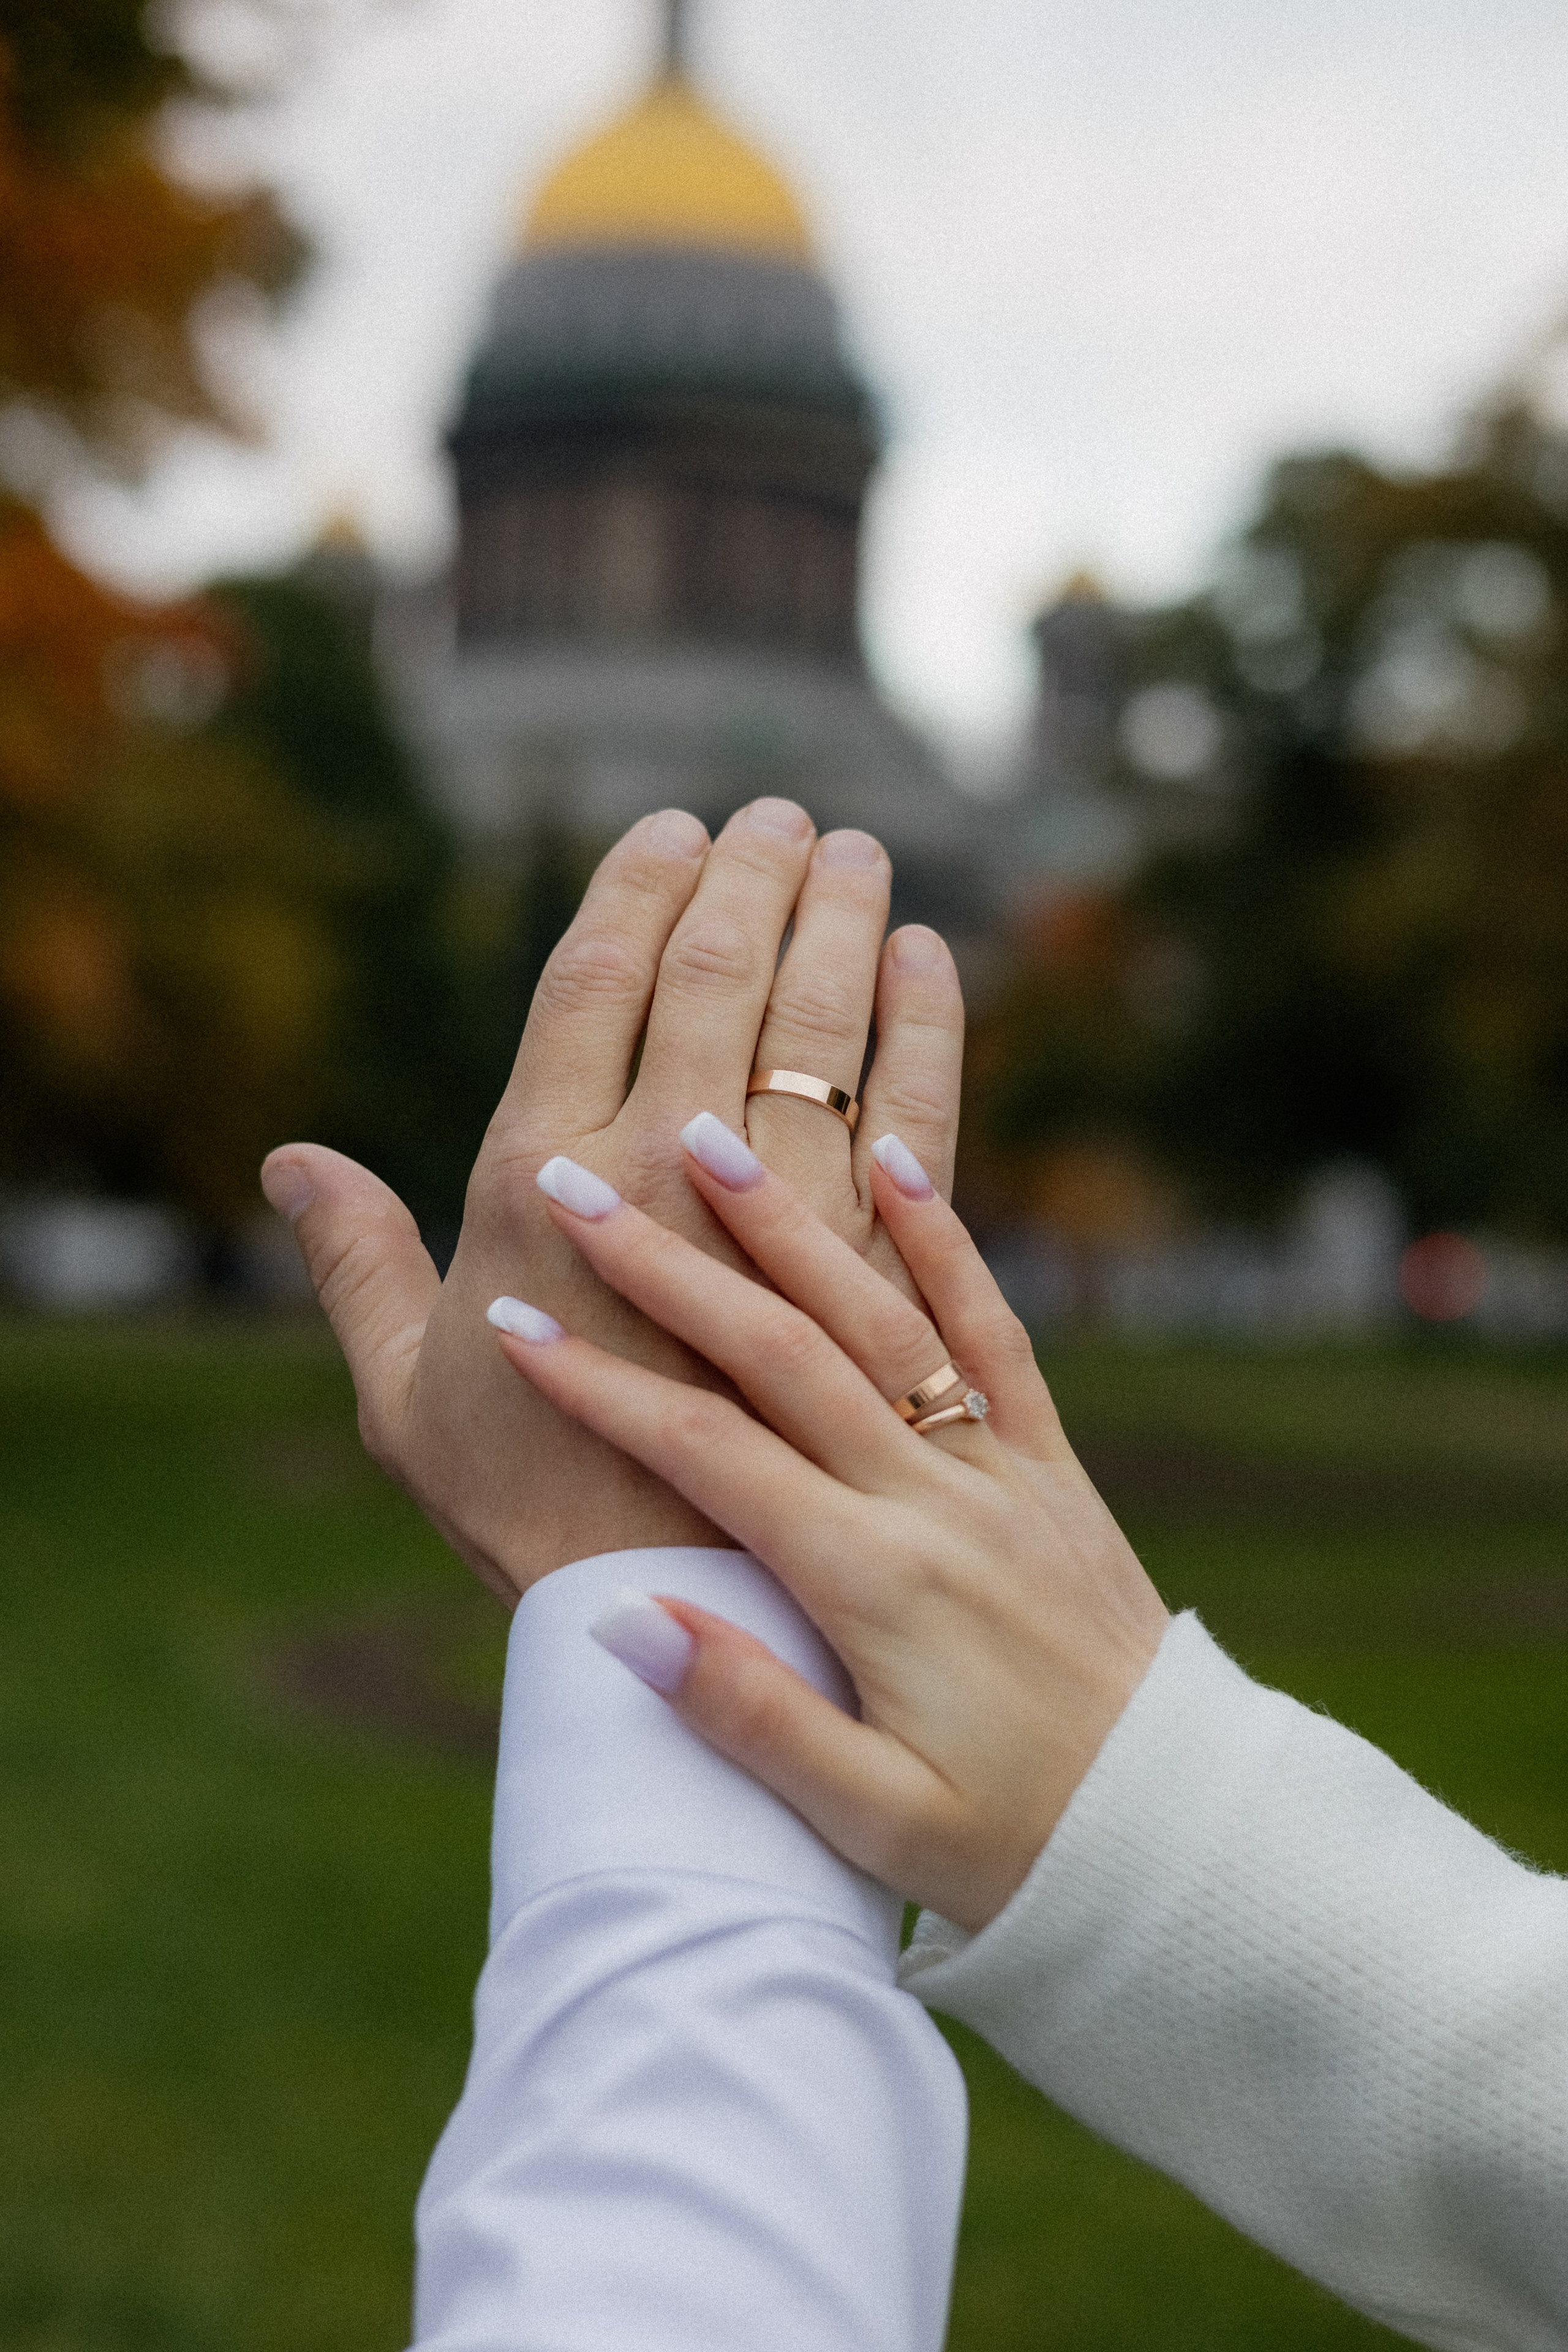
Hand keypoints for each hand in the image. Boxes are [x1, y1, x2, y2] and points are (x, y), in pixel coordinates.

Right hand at [260, 803, 964, 1603]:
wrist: (694, 1627)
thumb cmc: (529, 1517)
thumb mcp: (405, 1405)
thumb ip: (356, 1268)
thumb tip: (293, 1161)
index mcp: (547, 1188)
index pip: (595, 984)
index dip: (636, 889)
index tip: (672, 828)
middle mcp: (674, 1181)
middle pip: (721, 980)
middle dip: (755, 879)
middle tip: (784, 816)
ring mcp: (793, 1227)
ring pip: (827, 1032)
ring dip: (844, 925)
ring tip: (860, 854)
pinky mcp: (886, 1279)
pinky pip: (922, 1126)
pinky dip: (929, 1033)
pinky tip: (932, 966)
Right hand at [484, 1118, 1169, 1931]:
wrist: (1177, 1830)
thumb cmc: (1012, 1846)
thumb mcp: (874, 1821)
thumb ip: (751, 1716)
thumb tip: (624, 1617)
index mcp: (871, 1584)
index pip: (707, 1456)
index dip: (602, 1386)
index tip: (514, 1321)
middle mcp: (934, 1501)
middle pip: (780, 1353)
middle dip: (667, 1266)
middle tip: (575, 1185)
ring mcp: (999, 1467)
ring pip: (879, 1313)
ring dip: (787, 1220)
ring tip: (706, 1132)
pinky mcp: (1050, 1460)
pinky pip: (995, 1328)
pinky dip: (946, 1238)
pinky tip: (897, 1155)